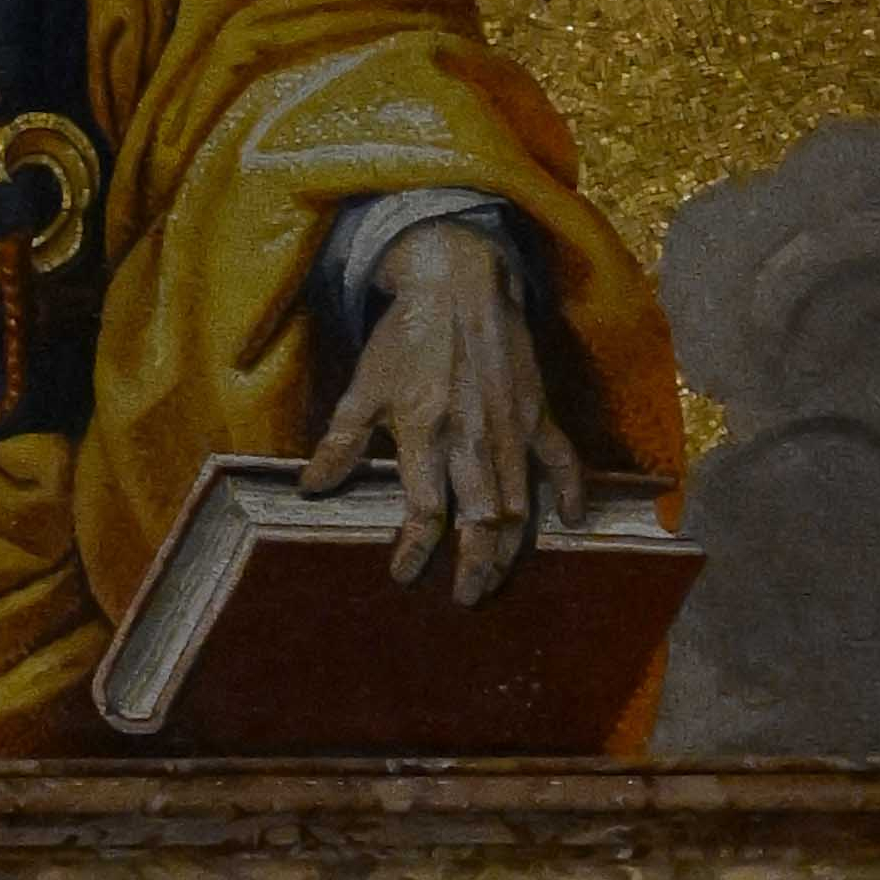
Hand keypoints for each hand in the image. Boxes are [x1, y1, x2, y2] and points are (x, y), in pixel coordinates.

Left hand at [304, 224, 572, 604]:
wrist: (458, 281)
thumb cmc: (404, 337)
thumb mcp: (363, 387)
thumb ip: (340, 442)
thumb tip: (310, 489)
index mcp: (425, 431)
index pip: (425, 510)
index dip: (415, 550)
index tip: (402, 575)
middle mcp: (472, 437)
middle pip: (481, 521)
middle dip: (475, 566)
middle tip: (467, 598)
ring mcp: (511, 427)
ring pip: (521, 504)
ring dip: (512, 549)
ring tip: (497, 578)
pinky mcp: (537, 411)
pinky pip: (561, 459)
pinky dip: (569, 492)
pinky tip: (569, 522)